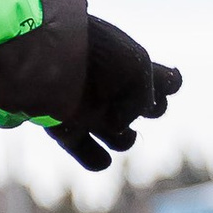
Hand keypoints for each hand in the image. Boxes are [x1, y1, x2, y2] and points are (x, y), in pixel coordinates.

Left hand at [50, 19, 181, 174]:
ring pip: (124, 139)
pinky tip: (92, 144)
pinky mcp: (68, 129)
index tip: (157, 79)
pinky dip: (96, 157)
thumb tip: (118, 127)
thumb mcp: (138, 64)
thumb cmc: (96, 54)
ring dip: (123, 139)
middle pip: (150, 112)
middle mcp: (114, 90)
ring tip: (107, 122)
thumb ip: (143, 99)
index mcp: (133, 67)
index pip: (168, 81)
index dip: (168, 84)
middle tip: (124, 95)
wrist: (44, 54)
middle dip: (143, 109)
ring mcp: (93, 111)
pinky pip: (94, 159)